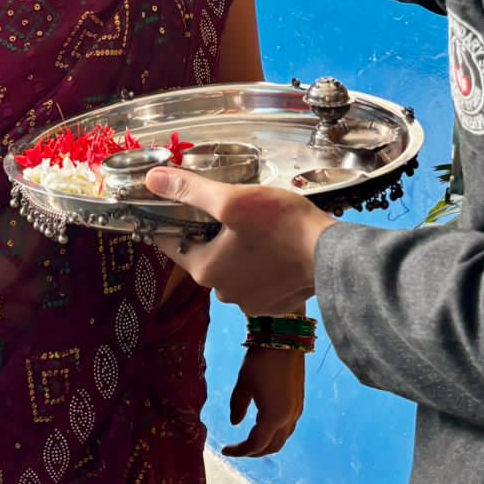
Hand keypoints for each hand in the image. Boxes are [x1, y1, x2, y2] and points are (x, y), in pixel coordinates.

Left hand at [147, 166, 336, 312]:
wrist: (332, 256)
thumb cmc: (282, 225)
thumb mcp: (233, 199)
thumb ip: (191, 190)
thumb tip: (151, 179)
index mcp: (206, 270)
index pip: (173, 242)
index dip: (172, 218)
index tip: (180, 200)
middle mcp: (223, 293)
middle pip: (205, 254)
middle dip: (211, 231)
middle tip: (229, 205)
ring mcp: (250, 302)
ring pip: (232, 266)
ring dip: (237, 248)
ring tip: (256, 223)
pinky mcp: (274, 304)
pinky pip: (256, 278)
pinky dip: (260, 263)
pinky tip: (274, 244)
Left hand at [224, 347, 305, 456]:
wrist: (285, 338)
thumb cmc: (261, 360)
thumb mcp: (243, 384)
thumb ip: (237, 406)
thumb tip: (234, 423)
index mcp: (273, 417)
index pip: (255, 445)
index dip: (239, 450)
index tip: (224, 450)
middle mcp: (289, 418)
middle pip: (272, 447)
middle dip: (254, 451)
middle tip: (237, 449)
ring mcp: (297, 410)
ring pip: (282, 438)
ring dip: (266, 443)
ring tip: (249, 440)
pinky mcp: (299, 402)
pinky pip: (288, 427)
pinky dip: (275, 433)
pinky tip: (264, 425)